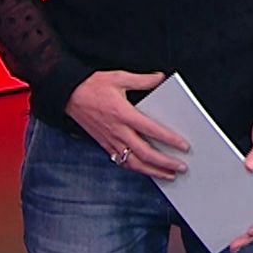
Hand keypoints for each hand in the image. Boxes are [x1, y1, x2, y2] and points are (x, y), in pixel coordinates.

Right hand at [65, 70, 190, 179]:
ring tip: (169, 175)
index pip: (151, 130)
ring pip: (134, 163)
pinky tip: (147, 171)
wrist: (68, 95)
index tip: (184, 146)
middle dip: (165, 163)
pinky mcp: (105, 145)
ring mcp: (110, 141)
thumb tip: (160, 78)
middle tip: (182, 167)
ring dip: (153, 171)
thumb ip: (142, 80)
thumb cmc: (92, 86)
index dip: (169, 140)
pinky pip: (123, 162)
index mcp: (123, 114)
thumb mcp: (118, 77)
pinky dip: (137, 169)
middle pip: (145, 153)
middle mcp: (118, 131)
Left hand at [230, 119, 252, 252]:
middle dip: (246, 235)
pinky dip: (232, 210)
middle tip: (232, 246)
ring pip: (248, 213)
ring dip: (238, 227)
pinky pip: (239, 201)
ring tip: (223, 236)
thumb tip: (249, 168)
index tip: (249, 232)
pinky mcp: (246, 183)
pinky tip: (218, 213)